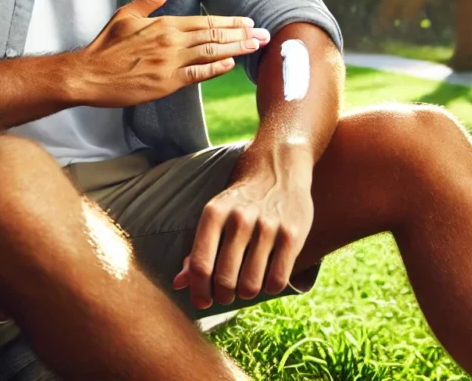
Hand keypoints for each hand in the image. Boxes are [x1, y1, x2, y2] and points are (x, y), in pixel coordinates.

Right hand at [72, 0, 269, 108]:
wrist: (89, 74)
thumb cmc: (107, 45)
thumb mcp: (128, 13)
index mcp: (164, 24)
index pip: (205, 21)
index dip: (229, 22)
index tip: (248, 21)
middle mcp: (171, 41)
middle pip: (214, 36)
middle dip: (242, 34)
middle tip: (264, 34)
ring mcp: (170, 63)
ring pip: (211, 54)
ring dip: (237, 49)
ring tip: (256, 46)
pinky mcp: (166, 83)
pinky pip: (198, 75)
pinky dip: (216, 69)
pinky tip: (231, 64)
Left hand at [173, 150, 313, 308]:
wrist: (279, 168)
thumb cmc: (241, 200)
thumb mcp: (215, 215)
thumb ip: (198, 250)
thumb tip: (179, 284)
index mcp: (214, 213)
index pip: (200, 265)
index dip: (199, 291)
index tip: (202, 302)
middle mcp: (240, 218)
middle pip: (224, 279)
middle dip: (223, 296)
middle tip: (226, 295)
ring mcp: (268, 226)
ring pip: (251, 284)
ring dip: (246, 293)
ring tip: (246, 286)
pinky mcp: (292, 234)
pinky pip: (277, 279)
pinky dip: (269, 287)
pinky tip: (267, 278)